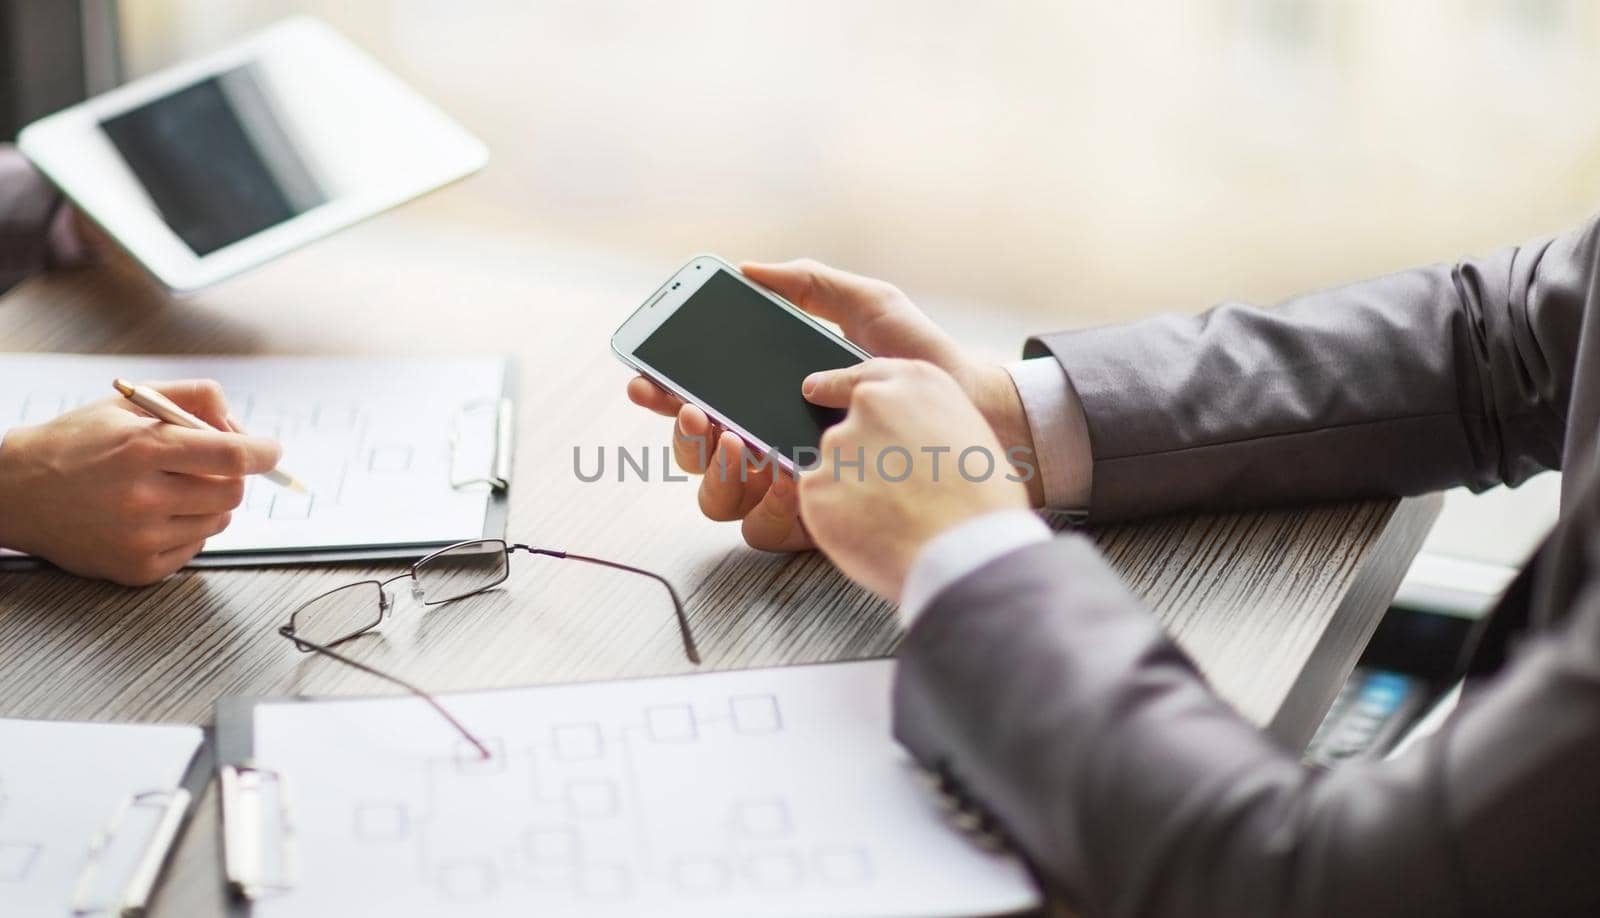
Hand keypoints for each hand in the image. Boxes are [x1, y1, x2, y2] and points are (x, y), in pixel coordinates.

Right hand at [0, 380, 281, 584]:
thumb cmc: (75, 443)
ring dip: (209, 502)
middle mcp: (141, 498)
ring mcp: (139, 539)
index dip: (263, 453)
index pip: (231, 455)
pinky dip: (187, 529)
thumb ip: (192, 399)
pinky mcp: (137, 569)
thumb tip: (242, 426)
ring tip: (170, 488)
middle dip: (231, 475)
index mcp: (141, 449)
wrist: (15, 493)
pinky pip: (195, 547)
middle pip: (233, 491)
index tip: (272, 451)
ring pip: (218, 520)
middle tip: (207, 466)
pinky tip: (153, 515)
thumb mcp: (127, 403)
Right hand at [626, 259, 1040, 550]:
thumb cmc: (922, 363)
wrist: (973, 411)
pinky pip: (767, 526)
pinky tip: (784, 474)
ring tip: (743, 441)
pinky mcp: (818, 519)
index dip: (663, 394)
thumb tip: (747, 269)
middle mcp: (771, 445)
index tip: (648, 379)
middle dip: (685, 435)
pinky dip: (767, 502)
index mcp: (771, 397)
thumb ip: (809, 284)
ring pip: (718, 497)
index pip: (699, 400)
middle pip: (696, 454)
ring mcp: (790, 486)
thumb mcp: (867, 305)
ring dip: (718, 470)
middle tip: (697, 412)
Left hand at [797, 358, 1029, 599]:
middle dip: (860, 462)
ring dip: (850, 494)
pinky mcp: (816, 485)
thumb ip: (925, 426)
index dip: (841, 389)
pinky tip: (873, 536)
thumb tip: (904, 445)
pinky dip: (837, 522)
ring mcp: (839, 443)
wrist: (969, 550)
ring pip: (832, 471)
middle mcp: (871, 402)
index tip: (818, 392)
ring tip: (893, 522)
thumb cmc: (984, 503)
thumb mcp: (970, 435)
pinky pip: (819, 505)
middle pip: (845, 430)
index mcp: (915, 381)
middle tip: (893, 497)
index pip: (863, 377)